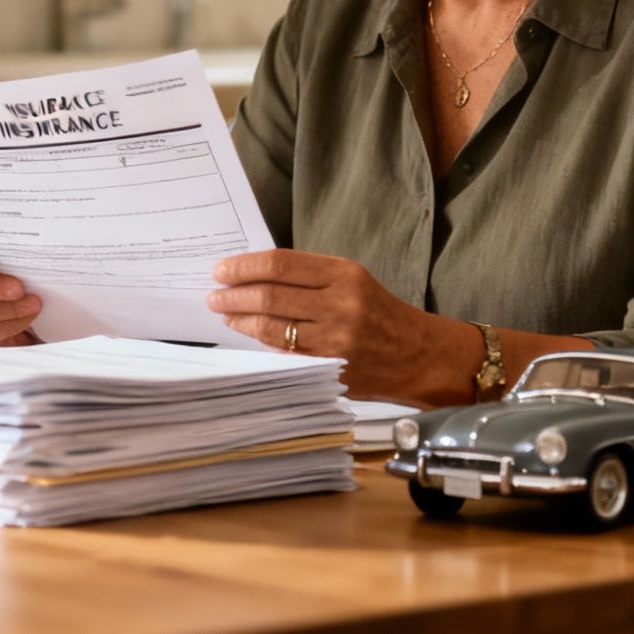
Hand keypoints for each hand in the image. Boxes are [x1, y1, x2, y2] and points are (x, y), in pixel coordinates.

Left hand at [207, 248, 447, 399]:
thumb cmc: (381, 312)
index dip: (244, 267)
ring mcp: (334, 340)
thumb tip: (255, 274)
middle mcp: (340, 305)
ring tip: (225, 313)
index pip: (281, 265)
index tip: (222, 269)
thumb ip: (309, 276)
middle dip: (234, 295)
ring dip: (241, 320)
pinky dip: (261, 340)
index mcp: (345, 275)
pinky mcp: (330, 368)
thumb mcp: (353, 280)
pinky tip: (248, 333)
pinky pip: (284, 352)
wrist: (418, 355)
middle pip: (270, 296)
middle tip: (214, 294)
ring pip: (272, 327)